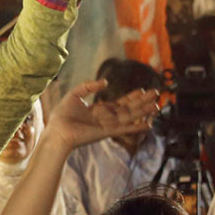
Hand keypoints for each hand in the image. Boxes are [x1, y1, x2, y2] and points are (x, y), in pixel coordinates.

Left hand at [43, 79, 160, 151]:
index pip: (119, 103)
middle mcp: (106, 118)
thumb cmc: (62, 116)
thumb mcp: (75, 94)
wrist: (57, 131)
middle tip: (156, 94)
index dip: (132, 97)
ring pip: (130, 116)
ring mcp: (108, 125)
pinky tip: (149, 123)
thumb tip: (105, 82)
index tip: (142, 90)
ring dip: (144, 111)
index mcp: (99, 110)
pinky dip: (137, 126)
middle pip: (129, 108)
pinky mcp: (107, 132)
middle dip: (142, 101)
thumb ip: (89, 86)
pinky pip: (125, 128)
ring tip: (158, 106)